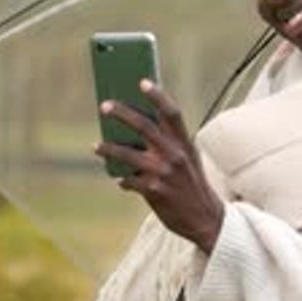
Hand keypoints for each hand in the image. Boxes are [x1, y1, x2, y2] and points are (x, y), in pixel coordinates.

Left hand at [94, 81, 223, 253]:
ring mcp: (164, 172)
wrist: (205, 218)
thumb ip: (168, 144)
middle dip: (122, 113)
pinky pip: (128, 181)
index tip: (142, 82)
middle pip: (144, 126)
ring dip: (109, 149)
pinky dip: (122, 180)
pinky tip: (119, 180)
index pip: (172, 113)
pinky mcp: (154, 191)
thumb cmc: (191, 183)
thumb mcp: (187, 159)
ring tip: (96, 146)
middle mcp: (175, 154)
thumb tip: (134, 130)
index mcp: (184, 143)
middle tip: (104, 105)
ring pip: (128, 155)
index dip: (157, 96)